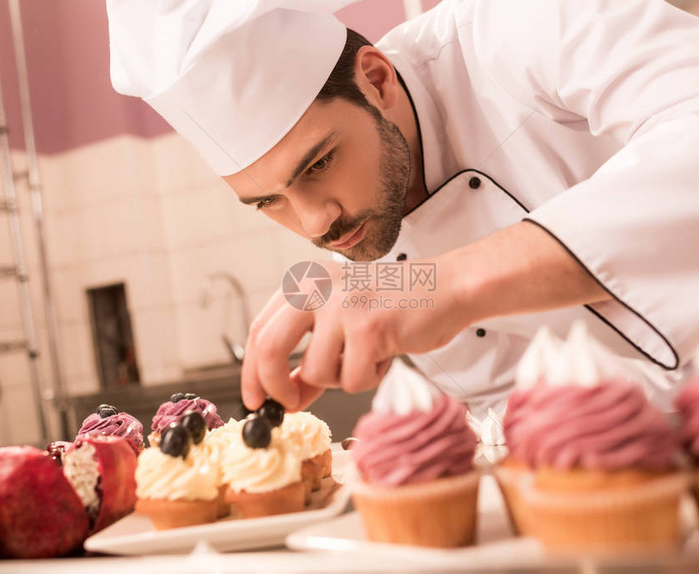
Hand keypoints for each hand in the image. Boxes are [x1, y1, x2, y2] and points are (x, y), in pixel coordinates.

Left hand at [240, 258, 468, 410]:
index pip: (258, 330)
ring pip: (316, 372)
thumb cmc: (396, 306)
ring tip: (367, 358)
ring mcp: (341, 306)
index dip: (251, 371)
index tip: (255, 399)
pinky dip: (368, 378)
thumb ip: (311, 355)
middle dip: (274, 387)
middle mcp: (316, 288)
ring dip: (342, 379)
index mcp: (304, 282)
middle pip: (268, 348)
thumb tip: (286, 397)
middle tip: (287, 406)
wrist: (446, 288)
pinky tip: (385, 355)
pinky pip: (352, 379)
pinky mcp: (367, 327)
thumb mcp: (342, 323)